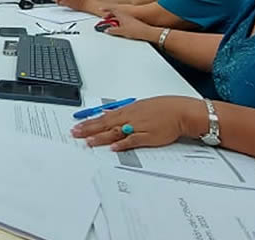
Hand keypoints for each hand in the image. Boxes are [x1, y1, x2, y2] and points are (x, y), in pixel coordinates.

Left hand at [70, 96, 205, 150]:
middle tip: (75, 134)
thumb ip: (122, 112)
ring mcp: (138, 127)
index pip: (103, 117)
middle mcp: (129, 118)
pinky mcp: (147, 137)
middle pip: (105, 124)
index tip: (77, 127)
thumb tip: (108, 113)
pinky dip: (122, 144)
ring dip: (101, 137)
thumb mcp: (139, 106)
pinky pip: (132, 141)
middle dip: (89, 130)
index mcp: (127, 110)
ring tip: (88, 142)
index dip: (88, 123)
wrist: (180, 112)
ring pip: (115, 132)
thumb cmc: (162, 108)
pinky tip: (113, 148)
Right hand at [103, 9, 158, 42]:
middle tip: (104, 18)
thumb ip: (112, 30)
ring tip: (110, 24)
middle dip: (108, 15)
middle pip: (115, 12)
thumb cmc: (136, 29)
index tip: (100, 9)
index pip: (111, 9)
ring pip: (119, 16)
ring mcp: (129, 17)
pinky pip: (122, 19)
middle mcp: (125, 14)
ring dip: (113, 18)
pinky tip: (119, 27)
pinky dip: (118, 21)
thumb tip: (107, 30)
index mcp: (122, 14)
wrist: (146, 32)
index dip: (105, 8)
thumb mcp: (121, 31)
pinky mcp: (132, 21)